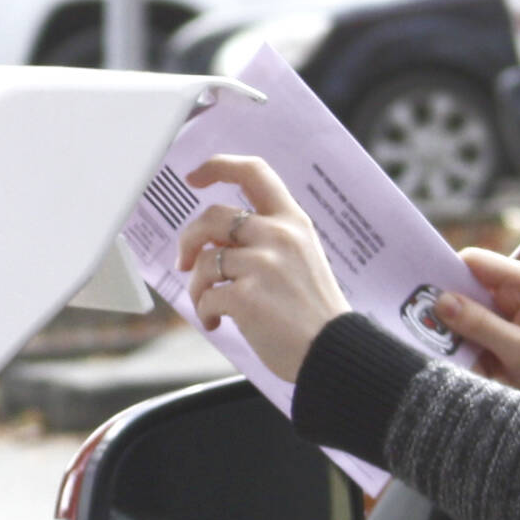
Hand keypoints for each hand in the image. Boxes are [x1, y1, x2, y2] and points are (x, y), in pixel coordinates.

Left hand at [176, 155, 349, 381]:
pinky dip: (205, 312)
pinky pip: (206, 297)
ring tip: (209, 305)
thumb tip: (214, 240)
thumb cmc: (315, 312)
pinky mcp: (247, 297)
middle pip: (212, 216)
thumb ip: (268, 239)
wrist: (334, 352)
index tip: (195, 177)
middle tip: (185, 262)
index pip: (254, 172)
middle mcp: (278, 236)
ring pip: (204, 262)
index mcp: (294, 222)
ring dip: (197, 286)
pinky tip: (219, 323)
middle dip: (188, 239)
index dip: (218, 166)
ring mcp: (262, 265)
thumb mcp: (303, 257)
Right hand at [433, 247, 519, 404]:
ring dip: (451, 327)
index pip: (474, 261)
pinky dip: (462, 340)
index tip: (418, 290)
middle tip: (415, 319)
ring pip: (465, 308)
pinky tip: (449, 353)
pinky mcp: (504, 327)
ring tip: (428, 340)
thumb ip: (480, 326)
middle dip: (444, 304)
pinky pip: (473, 327)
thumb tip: (440, 302)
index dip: (445, 272)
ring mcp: (508, 308)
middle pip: (465, 285)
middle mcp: (515, 288)